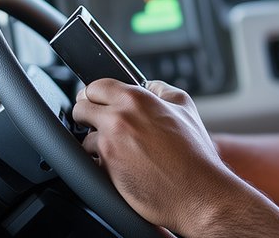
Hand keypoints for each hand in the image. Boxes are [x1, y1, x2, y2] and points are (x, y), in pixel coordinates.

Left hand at [72, 80, 278, 236]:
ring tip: (118, 152)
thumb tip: (148, 85)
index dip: (95, 95)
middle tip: (97, 124)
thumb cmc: (195, 155)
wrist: (198, 194)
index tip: (96, 102)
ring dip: (95, 144)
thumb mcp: (186, 108)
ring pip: (85, 138)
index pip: (95, 86)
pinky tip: (120, 168)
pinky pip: (91, 162)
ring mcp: (109, 145)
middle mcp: (118, 118)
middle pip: (81, 108)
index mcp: (135, 99)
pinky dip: (100, 164)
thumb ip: (162, 90)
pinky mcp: (105, 170)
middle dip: (87, 116)